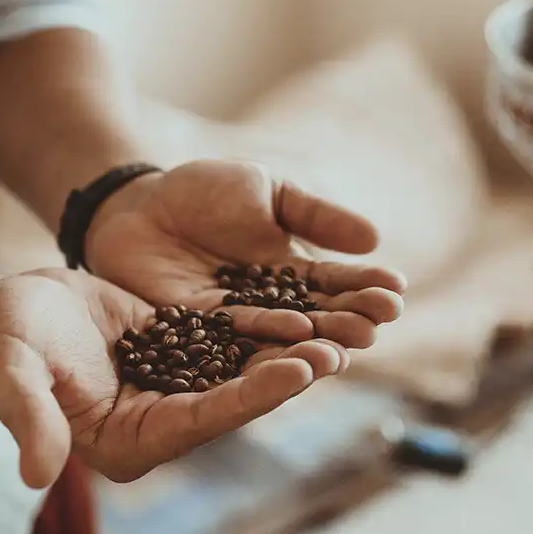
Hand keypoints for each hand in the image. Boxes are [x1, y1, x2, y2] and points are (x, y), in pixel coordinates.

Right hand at [0, 268, 345, 486]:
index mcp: (127, 442)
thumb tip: (37, 476)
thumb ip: (29, 420)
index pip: (201, 422)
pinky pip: (228, 342)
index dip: (250, 397)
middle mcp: (158, 422)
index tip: (297, 372)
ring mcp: (172, 389)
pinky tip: (305, 310)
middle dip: (284, 377)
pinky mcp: (179, 355)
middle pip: (233, 400)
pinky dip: (264, 330)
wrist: (7, 311)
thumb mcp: (11, 377)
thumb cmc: (2, 344)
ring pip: (239, 372)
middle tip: (337, 351)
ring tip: (337, 332)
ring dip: (286, 354)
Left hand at [85, 160, 405, 349]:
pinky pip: (236, 337)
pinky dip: (269, 338)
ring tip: (351, 342)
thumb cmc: (204, 192)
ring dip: (319, 339)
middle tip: (380, 322)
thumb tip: (375, 238)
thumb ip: (315, 216)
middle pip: (317, 317)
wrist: (136, 203)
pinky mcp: (197, 333)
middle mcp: (270, 305)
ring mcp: (235, 322)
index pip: (336, 284)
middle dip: (351, 319)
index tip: (396, 291)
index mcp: (292, 272)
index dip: (366, 287)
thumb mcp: (268, 191)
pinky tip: (297, 336)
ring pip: (284, 336)